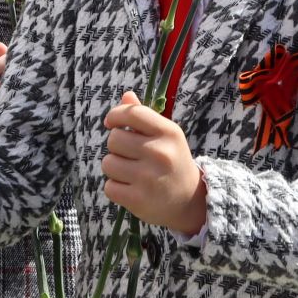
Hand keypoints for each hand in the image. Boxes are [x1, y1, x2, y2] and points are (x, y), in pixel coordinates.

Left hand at [100, 90, 206, 233]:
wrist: (190, 201)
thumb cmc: (171, 161)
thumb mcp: (165, 136)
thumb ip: (144, 116)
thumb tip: (126, 96)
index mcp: (168, 133)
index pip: (132, 113)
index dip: (115, 115)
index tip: (112, 123)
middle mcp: (160, 153)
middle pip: (114, 139)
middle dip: (117, 146)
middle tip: (131, 155)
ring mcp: (149, 178)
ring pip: (108, 163)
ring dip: (115, 168)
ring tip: (132, 173)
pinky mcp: (138, 200)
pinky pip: (109, 187)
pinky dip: (116, 188)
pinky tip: (131, 188)